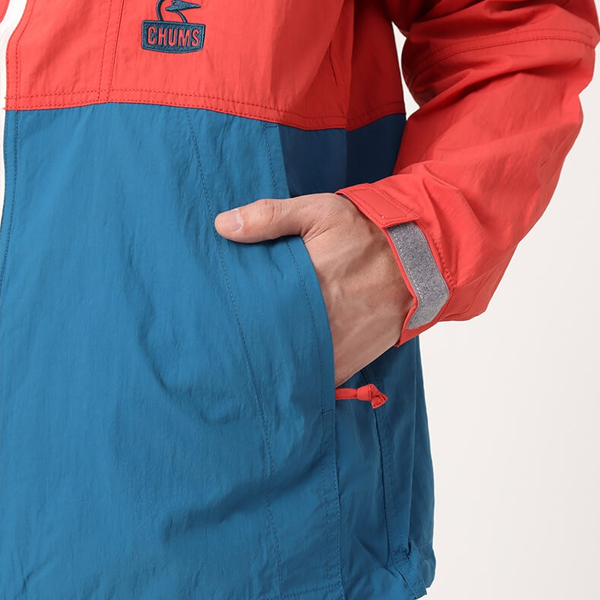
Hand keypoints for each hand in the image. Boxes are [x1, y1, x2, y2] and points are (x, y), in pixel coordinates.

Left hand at [214, 193, 412, 385]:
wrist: (419, 261)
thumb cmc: (366, 233)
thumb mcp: (319, 212)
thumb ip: (270, 216)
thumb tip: (222, 225)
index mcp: (304, 283)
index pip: (253, 307)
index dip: (232, 313)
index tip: (216, 314)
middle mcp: (318, 321)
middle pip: (266, 341)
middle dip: (246, 341)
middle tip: (224, 341)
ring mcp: (333, 347)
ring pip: (288, 365)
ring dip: (270, 361)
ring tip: (250, 357)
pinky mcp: (347, 362)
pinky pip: (314, 379)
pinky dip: (299, 376)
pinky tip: (283, 368)